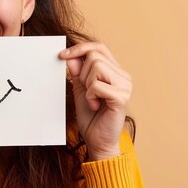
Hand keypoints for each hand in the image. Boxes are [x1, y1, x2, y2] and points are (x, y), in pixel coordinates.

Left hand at [59, 42, 131, 160]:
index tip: (62, 55)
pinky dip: (90, 96)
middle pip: (95, 56)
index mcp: (115, 71)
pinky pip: (97, 85)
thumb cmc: (91, 116)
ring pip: (96, 66)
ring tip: (93, 99)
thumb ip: (77, 72)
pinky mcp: (122, 97)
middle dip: (83, 74)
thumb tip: (70, 55)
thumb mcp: (80, 89)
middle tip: (87, 91)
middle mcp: (123, 76)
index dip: (80, 48)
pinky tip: (95, 105)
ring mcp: (125, 85)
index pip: (99, 47)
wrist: (98, 140)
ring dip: (87, 85)